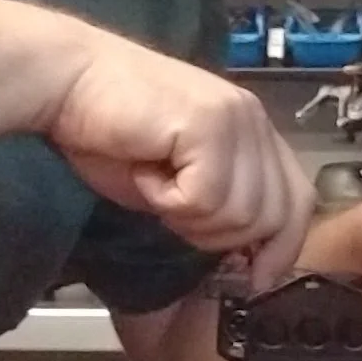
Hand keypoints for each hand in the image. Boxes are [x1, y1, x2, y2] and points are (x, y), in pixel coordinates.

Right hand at [44, 27, 312, 288]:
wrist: (66, 82)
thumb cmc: (107, 131)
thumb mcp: (174, 180)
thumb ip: (217, 203)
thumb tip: (245, 254)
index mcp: (251, 129)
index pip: (296, 198)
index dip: (282, 246)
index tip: (255, 278)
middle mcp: (252, 119)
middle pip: (272, 214)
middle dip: (219, 235)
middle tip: (169, 208)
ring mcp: (234, 118)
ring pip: (239, 213)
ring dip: (188, 215)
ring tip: (153, 181)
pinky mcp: (208, 124)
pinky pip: (205, 198)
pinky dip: (167, 199)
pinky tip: (144, 170)